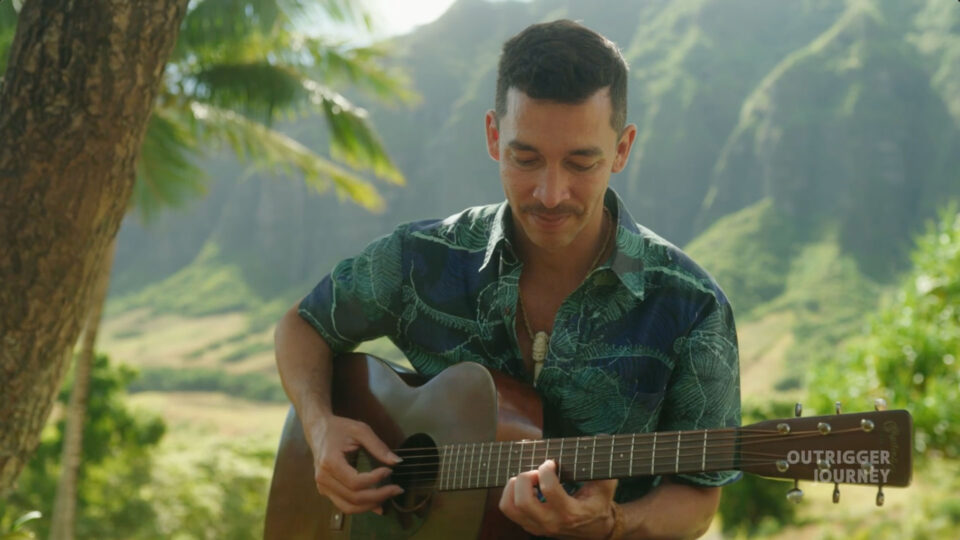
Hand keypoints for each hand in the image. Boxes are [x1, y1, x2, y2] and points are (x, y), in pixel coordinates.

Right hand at [308, 414, 403, 514]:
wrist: (318, 430)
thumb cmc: (339, 428)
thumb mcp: (360, 430)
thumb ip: (378, 446)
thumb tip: (397, 462)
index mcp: (330, 462)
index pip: (355, 481)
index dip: (375, 479)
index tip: (389, 471)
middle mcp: (323, 478)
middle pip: (353, 497)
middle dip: (378, 496)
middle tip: (397, 489)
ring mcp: (322, 487)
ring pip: (348, 507)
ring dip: (371, 505)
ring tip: (389, 496)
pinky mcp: (325, 491)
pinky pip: (344, 505)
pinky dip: (361, 507)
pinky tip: (377, 504)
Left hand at [499, 459, 617, 538]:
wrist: (595, 529)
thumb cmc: (599, 502)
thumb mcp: (606, 485)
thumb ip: (602, 465)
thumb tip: (600, 437)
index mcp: (571, 513)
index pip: (549, 490)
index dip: (546, 470)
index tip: (551, 462)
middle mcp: (551, 522)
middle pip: (523, 502)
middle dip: (525, 478)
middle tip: (536, 471)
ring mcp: (537, 526)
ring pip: (510, 507)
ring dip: (514, 486)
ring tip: (528, 478)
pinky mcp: (528, 525)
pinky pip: (508, 508)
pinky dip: (511, 493)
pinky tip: (526, 486)